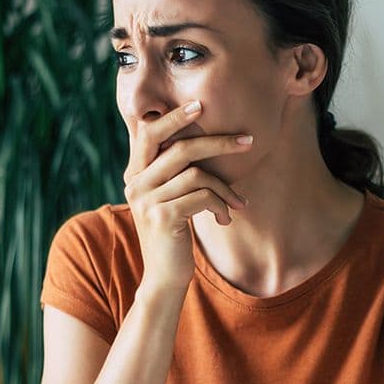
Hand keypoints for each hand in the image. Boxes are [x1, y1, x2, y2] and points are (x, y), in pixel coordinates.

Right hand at [122, 100, 252, 291]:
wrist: (164, 277)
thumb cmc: (174, 234)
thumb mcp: (171, 199)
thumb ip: (175, 172)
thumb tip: (206, 141)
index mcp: (135, 173)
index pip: (150, 132)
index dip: (174, 116)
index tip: (201, 105)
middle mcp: (135, 183)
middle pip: (181, 148)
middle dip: (218, 142)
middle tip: (248, 141)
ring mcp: (146, 200)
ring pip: (197, 174)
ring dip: (226, 188)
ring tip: (239, 203)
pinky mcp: (162, 217)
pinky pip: (202, 196)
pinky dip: (220, 204)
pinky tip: (226, 218)